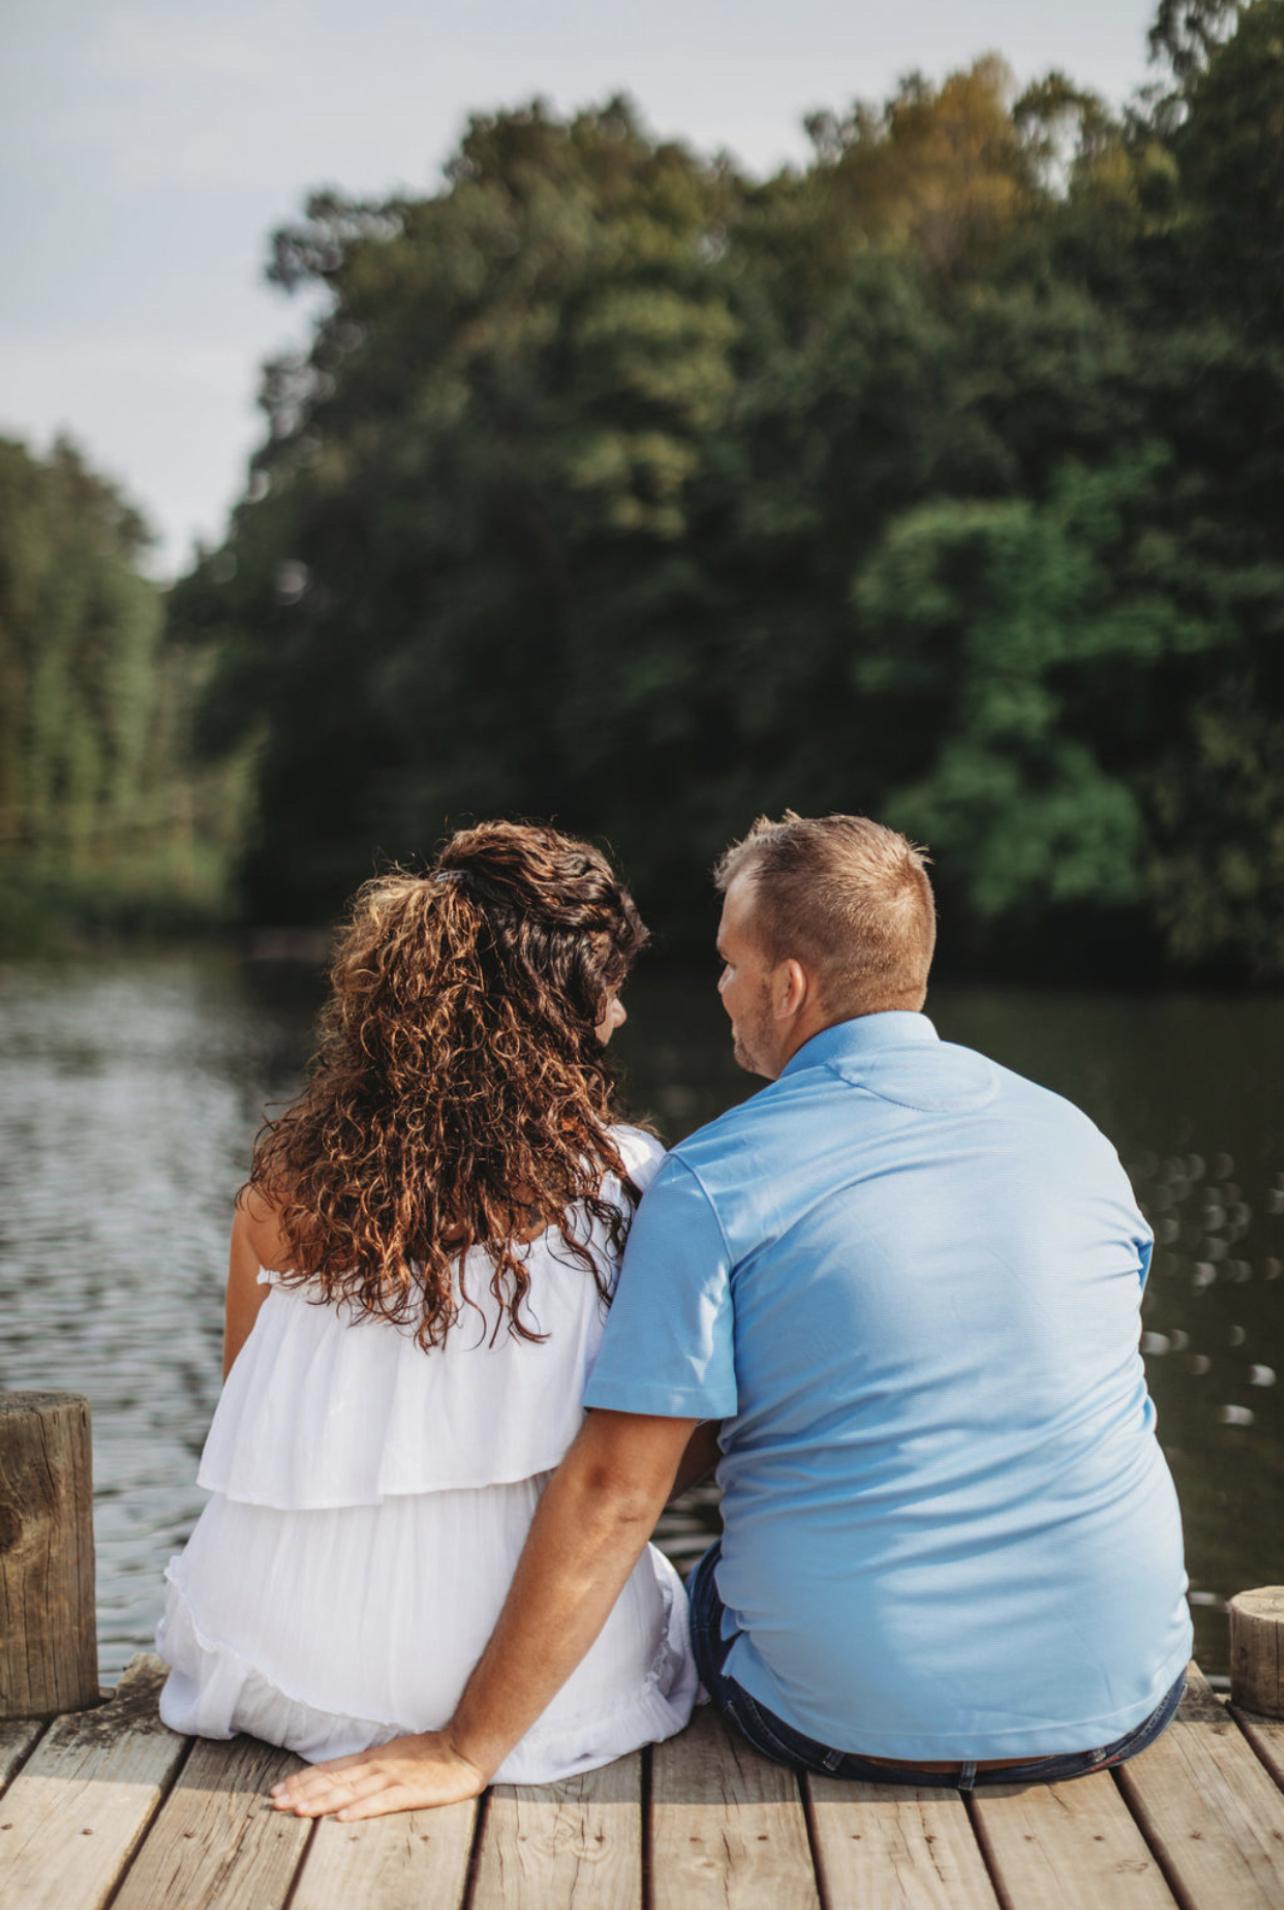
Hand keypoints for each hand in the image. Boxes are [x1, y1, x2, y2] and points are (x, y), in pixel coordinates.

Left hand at [268, 1729, 488, 1820]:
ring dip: (322, 1801)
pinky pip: (382, 1802)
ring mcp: (392, 1777)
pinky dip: (361, 1809)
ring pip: (350, 1791)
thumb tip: (342, 1778)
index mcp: (371, 1758)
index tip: (279, 1790)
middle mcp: (376, 1766)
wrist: (465, 1747)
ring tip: (298, 1810)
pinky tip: (343, 1817)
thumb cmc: (431, 1754)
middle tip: (276, 1803)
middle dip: (302, 1792)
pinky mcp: (410, 1791)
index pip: (330, 1768)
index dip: (303, 1780)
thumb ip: (369, 1766)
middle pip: (333, 1780)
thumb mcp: (394, 1755)